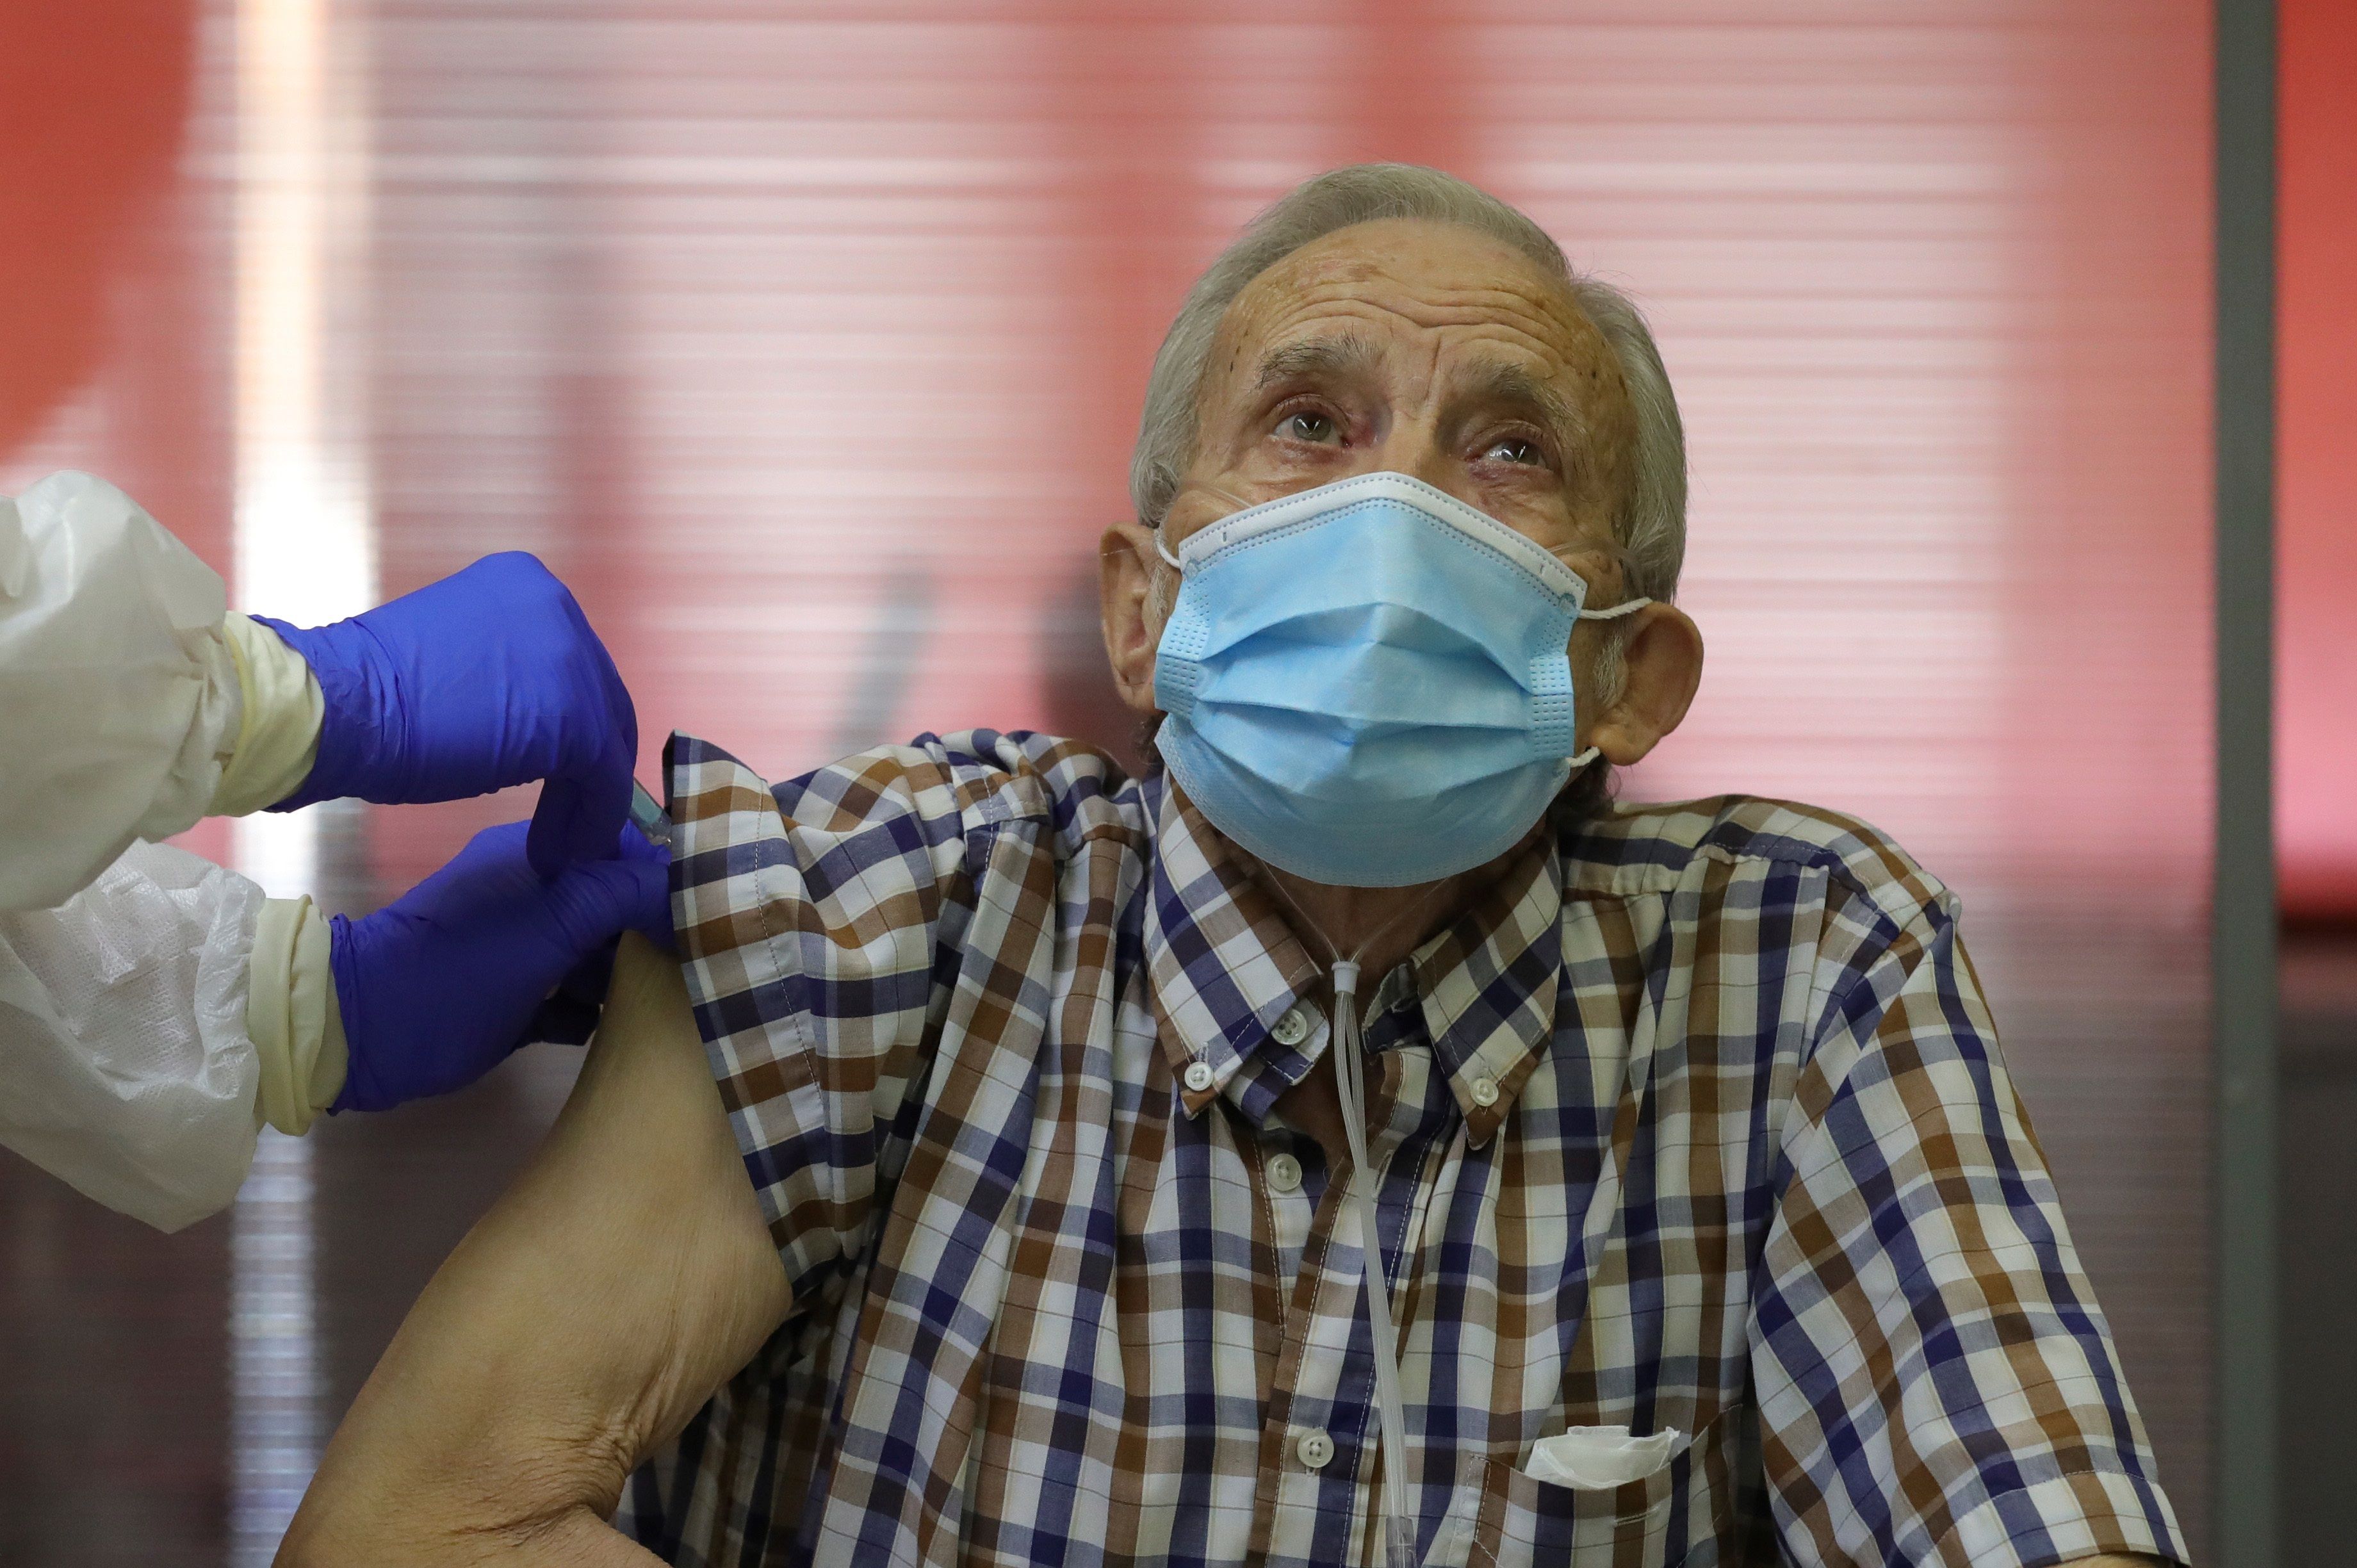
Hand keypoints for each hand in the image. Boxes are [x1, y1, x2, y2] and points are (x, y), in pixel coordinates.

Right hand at [258, 553, 636, 876]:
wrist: (336, 707)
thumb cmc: (371, 693)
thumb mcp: (456, 659)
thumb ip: (505, 673)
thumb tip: (538, 721)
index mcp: (525, 584)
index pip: (572, 663)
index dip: (572, 721)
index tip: (564, 768)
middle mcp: (558, 606)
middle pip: (598, 698)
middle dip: (589, 763)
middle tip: (569, 813)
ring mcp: (572, 658)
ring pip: (604, 741)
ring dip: (587, 799)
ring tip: (561, 841)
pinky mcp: (576, 718)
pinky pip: (604, 778)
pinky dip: (590, 819)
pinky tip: (563, 849)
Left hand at [328, 821, 670, 1113]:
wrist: (362, 1037)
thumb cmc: (457, 973)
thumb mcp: (549, 926)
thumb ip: (621, 895)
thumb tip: (687, 888)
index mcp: (538, 855)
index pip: (626, 848)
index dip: (667, 878)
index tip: (702, 916)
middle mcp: (535, 892)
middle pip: (619, 905)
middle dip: (648, 935)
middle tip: (677, 968)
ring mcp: (523, 944)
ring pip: (600, 953)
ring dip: (620, 978)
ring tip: (634, 1003)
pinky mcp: (514, 995)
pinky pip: (573, 996)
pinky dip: (588, 1011)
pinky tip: (593, 1028)